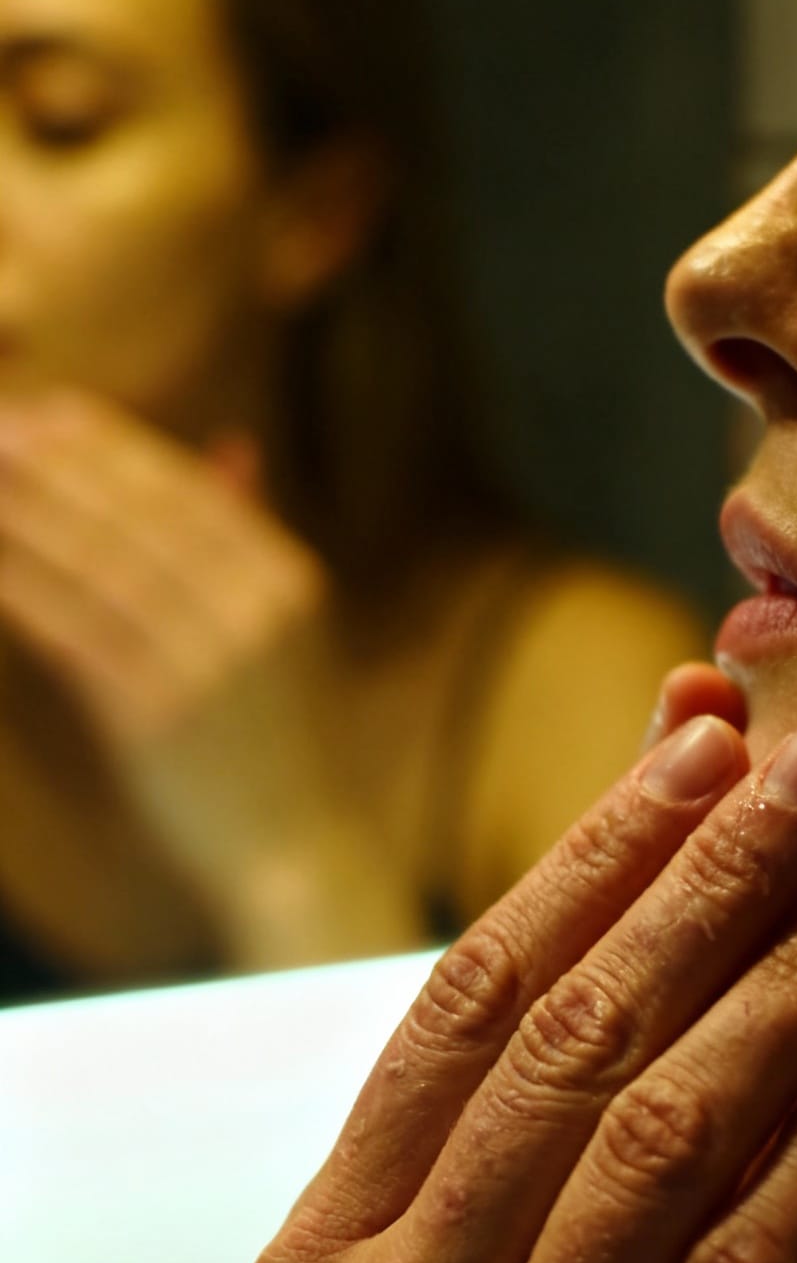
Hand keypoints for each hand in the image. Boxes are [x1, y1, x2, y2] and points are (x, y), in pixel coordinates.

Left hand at [0, 390, 345, 904]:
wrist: (300, 850)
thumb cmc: (286, 740)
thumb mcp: (289, 630)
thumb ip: (254, 536)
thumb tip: (230, 445)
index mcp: (286, 578)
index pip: (184, 488)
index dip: (110, 444)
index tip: (51, 411)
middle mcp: (251, 608)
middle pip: (136, 513)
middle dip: (58, 463)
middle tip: (1, 428)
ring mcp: (205, 659)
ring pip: (97, 561)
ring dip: (28, 512)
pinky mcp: (154, 712)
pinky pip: (72, 629)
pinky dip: (24, 586)